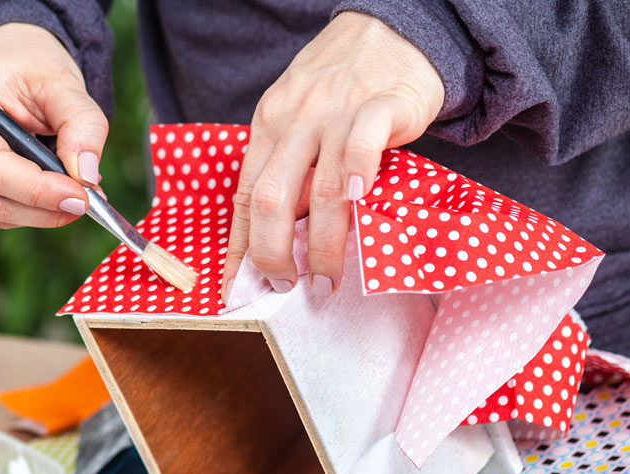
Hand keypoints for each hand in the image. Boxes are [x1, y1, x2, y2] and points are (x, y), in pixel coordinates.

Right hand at [0, 24, 106, 228]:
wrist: (5, 50)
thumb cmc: (29, 60)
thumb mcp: (63, 81)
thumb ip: (81, 123)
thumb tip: (86, 175)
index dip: (37, 191)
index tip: (81, 197)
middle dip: (43, 209)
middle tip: (88, 201)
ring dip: (41, 212)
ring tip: (79, 193)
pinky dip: (33, 207)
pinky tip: (59, 190)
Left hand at [223, 12, 444, 297]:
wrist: (392, 29)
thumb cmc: (344, 85)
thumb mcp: (299, 119)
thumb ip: (290, 168)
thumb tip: (280, 236)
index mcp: (268, 127)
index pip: (243, 196)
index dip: (239, 247)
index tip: (237, 287)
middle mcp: (294, 122)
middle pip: (270, 199)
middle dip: (272, 254)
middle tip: (284, 287)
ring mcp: (336, 114)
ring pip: (319, 188)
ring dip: (321, 244)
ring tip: (326, 279)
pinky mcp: (380, 106)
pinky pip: (362, 145)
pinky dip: (358, 175)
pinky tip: (360, 204)